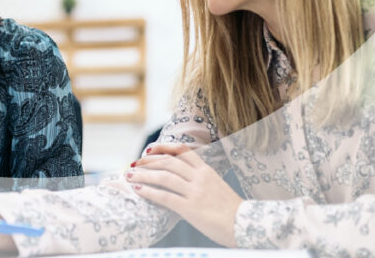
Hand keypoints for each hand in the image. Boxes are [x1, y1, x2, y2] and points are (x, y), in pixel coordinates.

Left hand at [126, 143, 241, 247]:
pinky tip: (138, 190)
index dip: (163, 148)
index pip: (182, 151)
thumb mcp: (218, 187)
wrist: (246, 226)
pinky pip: (165, 197)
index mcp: (207, 170)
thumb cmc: (232, 211)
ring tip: (129, 176)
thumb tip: (183, 181)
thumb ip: (201, 181)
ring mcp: (195, 192)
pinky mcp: (190, 208)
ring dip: (143, 175)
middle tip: (133, 165)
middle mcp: (199, 178)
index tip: (149, 150)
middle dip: (147, 163)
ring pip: (163, 177)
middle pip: (168, 163)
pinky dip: (149, 192)